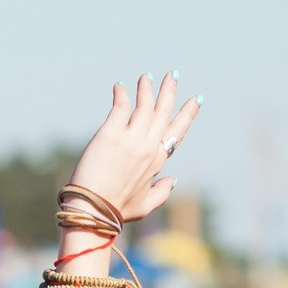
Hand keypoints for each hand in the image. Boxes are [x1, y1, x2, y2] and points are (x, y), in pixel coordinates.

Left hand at [67, 73, 201, 225]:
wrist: (93, 211)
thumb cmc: (115, 211)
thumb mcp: (144, 206)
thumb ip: (161, 193)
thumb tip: (173, 180)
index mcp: (157, 162)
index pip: (177, 132)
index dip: (187, 114)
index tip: (195, 100)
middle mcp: (148, 147)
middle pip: (164, 112)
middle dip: (169, 92)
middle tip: (172, 76)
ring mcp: (131, 139)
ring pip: (144, 105)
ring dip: (146, 89)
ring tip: (146, 78)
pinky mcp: (111, 134)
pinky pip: (121, 106)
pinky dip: (122, 94)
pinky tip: (119, 87)